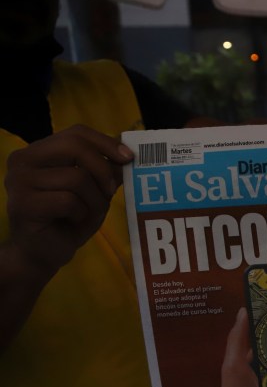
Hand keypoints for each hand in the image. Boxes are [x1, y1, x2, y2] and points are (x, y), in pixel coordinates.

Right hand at [4, 124, 133, 277]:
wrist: (45, 253)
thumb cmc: (69, 219)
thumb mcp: (94, 191)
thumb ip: (106, 171)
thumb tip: (127, 154)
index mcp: (38, 151)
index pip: (76, 133)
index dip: (106, 143)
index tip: (128, 158)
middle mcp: (23, 160)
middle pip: (75, 147)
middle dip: (102, 169)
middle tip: (110, 191)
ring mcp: (19, 181)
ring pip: (76, 177)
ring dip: (94, 200)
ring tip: (87, 213)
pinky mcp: (23, 204)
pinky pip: (68, 200)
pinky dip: (81, 213)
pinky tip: (72, 221)